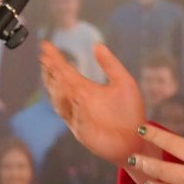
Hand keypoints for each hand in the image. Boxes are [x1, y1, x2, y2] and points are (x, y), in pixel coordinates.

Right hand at [39, 41, 148, 165]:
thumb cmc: (129, 112)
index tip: (46, 47)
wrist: (137, 138)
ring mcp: (78, 118)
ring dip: (58, 89)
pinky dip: (75, 109)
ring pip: (61, 103)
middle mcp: (78, 103)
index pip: (65, 72)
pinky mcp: (84, 133)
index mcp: (85, 90)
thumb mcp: (123, 82)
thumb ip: (110, 64)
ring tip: (57, 74)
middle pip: (58, 85)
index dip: (55, 60)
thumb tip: (97, 45)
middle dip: (52, 72)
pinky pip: (77, 120)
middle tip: (46, 57)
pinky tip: (75, 96)